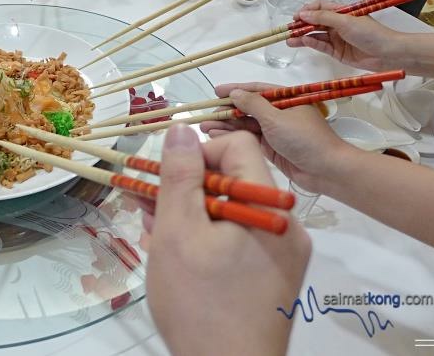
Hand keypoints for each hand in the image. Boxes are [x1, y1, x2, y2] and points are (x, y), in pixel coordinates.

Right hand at [146, 126, 310, 355]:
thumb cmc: (201, 305)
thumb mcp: (178, 233)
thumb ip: (179, 177)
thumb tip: (181, 129)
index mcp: (269, 208)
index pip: (239, 148)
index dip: (198, 153)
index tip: (166, 176)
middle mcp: (285, 226)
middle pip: (233, 182)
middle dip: (186, 189)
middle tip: (147, 205)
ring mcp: (283, 255)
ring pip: (232, 215)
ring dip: (192, 216)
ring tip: (154, 232)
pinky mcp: (275, 278)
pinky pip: (240, 242)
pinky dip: (209, 241)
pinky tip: (178, 255)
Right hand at [200, 84, 359, 191]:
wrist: (325, 169)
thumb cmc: (304, 138)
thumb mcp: (276, 118)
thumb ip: (253, 104)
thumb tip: (235, 93)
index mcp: (286, 99)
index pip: (256, 90)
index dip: (235, 90)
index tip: (215, 92)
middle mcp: (279, 113)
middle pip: (248, 108)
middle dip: (226, 111)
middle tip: (206, 114)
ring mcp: (275, 131)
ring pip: (246, 124)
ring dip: (226, 125)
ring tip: (204, 126)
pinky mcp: (271, 148)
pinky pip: (249, 138)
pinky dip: (234, 137)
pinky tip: (217, 136)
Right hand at [288, 1, 404, 71]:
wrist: (387, 53)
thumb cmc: (372, 33)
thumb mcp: (346, 21)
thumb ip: (323, 18)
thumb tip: (304, 14)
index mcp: (342, 12)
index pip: (320, 8)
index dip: (307, 11)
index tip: (296, 16)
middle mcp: (338, 24)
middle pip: (315, 22)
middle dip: (301, 25)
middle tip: (289, 29)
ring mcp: (337, 38)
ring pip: (315, 35)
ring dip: (302, 36)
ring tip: (289, 39)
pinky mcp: (336, 52)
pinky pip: (321, 46)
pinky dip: (311, 44)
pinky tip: (302, 42)